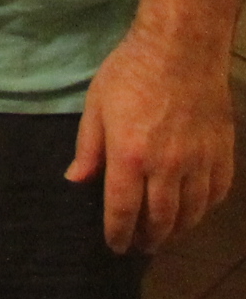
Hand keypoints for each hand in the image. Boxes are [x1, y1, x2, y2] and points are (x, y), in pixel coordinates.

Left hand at [71, 23, 235, 251]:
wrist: (181, 50)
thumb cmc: (129, 73)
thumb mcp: (96, 106)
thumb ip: (88, 148)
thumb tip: (76, 181)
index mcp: (129, 156)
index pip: (122, 210)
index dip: (118, 234)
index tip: (116, 246)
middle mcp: (167, 167)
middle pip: (160, 219)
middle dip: (149, 239)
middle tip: (141, 248)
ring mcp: (199, 162)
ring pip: (191, 212)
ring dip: (177, 230)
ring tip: (165, 237)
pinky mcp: (222, 154)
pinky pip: (216, 194)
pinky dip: (205, 210)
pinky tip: (194, 212)